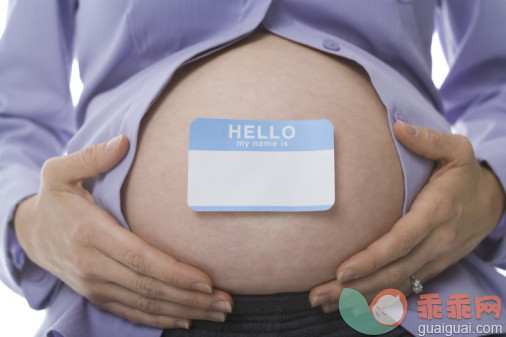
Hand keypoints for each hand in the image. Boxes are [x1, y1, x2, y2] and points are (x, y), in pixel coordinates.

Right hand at [14, 135, 232, 328]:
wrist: (30, 234)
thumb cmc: (54, 200)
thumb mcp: (59, 172)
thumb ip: (91, 157)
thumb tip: (123, 142)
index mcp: (89, 233)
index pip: (139, 257)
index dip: (173, 271)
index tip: (206, 278)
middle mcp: (93, 265)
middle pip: (149, 287)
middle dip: (191, 296)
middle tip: (226, 302)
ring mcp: (94, 285)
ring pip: (145, 304)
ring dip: (184, 310)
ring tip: (218, 312)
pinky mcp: (97, 295)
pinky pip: (131, 313)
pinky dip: (160, 320)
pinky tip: (186, 320)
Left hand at [309, 120, 505, 312]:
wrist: (494, 203)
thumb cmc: (466, 175)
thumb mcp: (456, 150)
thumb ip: (428, 139)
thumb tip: (397, 126)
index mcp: (436, 213)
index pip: (400, 241)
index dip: (371, 258)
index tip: (342, 270)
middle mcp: (434, 242)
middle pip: (391, 271)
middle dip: (353, 287)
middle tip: (317, 294)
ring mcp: (434, 259)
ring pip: (394, 285)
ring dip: (358, 298)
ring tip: (322, 302)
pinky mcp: (431, 267)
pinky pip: (403, 288)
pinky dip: (376, 300)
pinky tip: (349, 305)